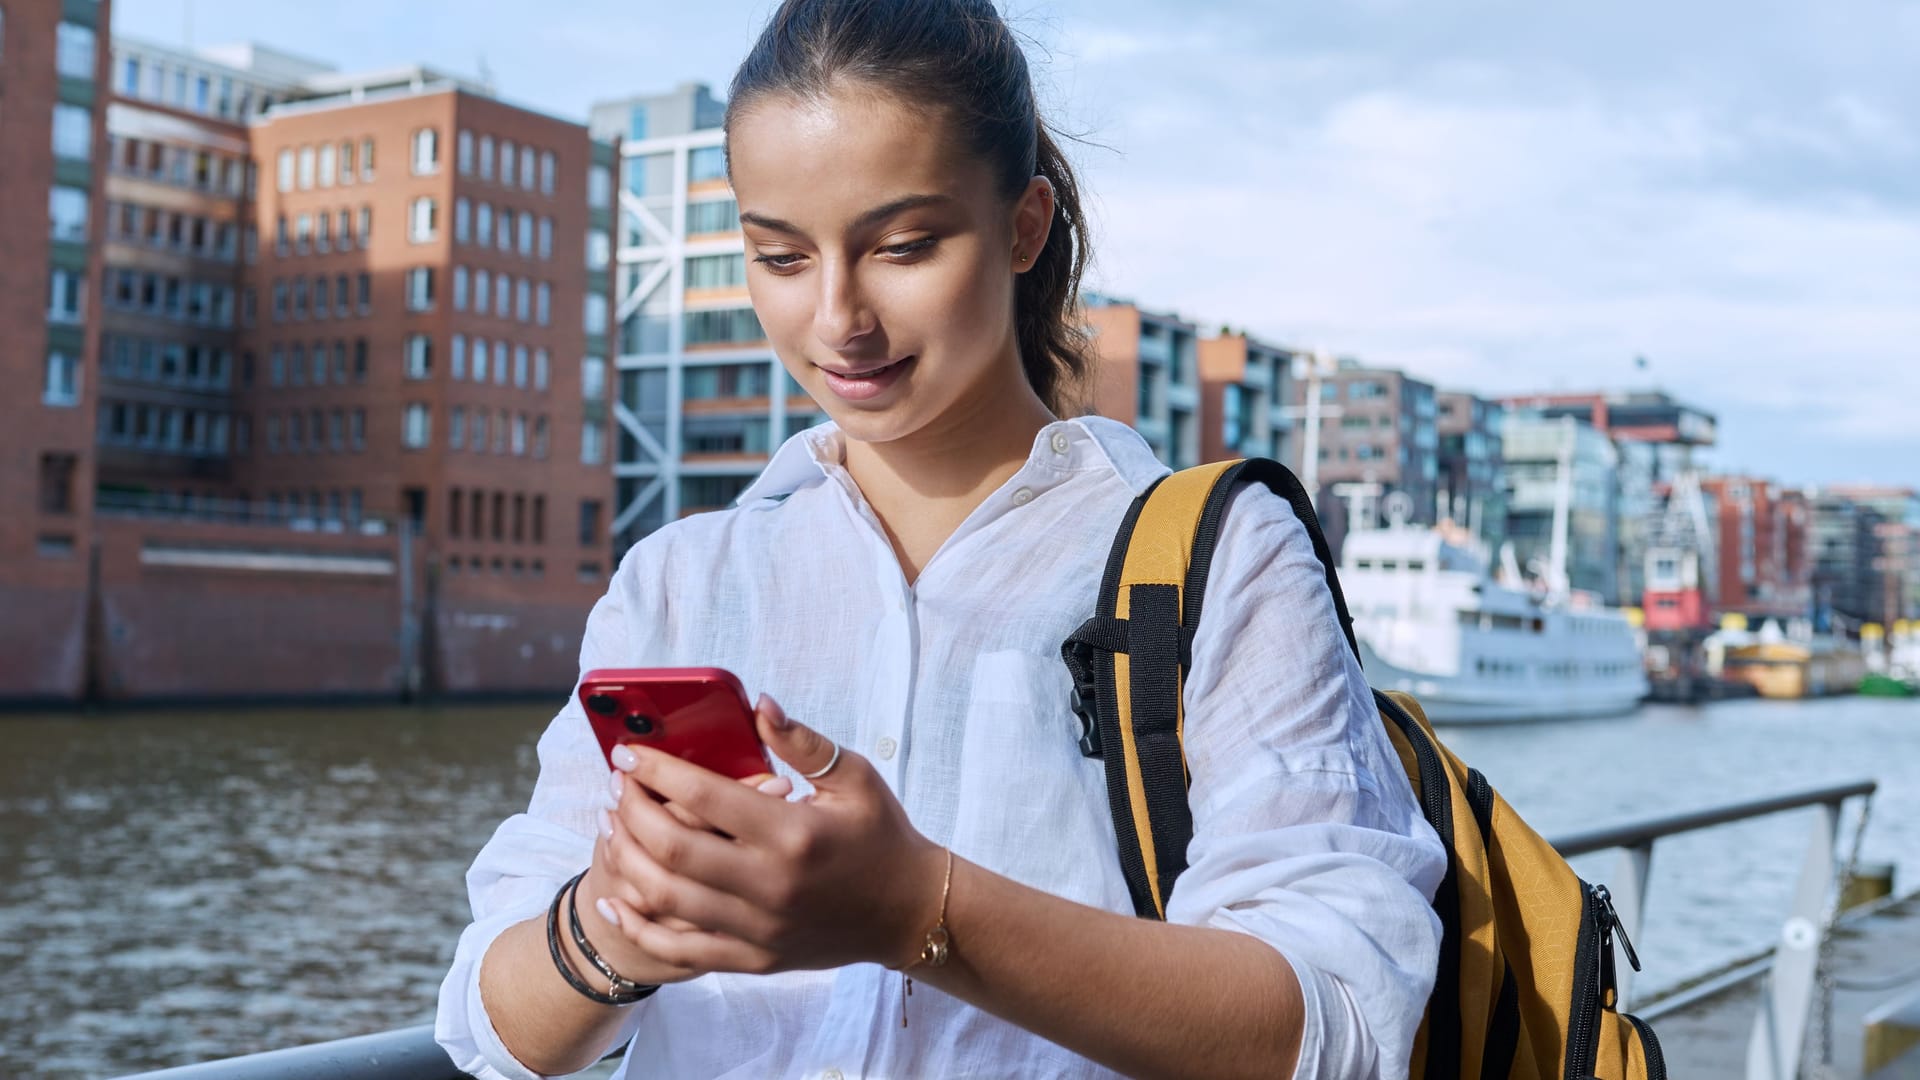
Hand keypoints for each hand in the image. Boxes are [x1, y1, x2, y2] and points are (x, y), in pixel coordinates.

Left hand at [591, 694, 945, 976]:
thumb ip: (802, 741)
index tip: (628, 753)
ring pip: (666, 898)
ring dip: (626, 859)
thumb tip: (758, 704)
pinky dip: (639, 926)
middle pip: (673, 847)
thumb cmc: (881, 834)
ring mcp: (761, 928)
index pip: (705, 796)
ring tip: (610, 827)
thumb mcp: (853, 776)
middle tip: (616, 787)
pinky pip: (681, 950)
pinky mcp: (756, 959)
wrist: (908, 911)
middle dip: (631, 811)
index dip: (656, 771)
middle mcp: (772, 884)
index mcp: (794, 832)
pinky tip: (615, 897)